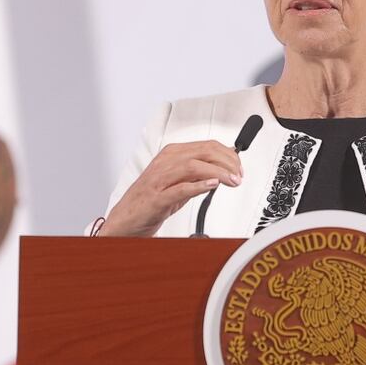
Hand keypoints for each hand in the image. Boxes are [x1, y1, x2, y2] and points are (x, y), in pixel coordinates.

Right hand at [98, 141, 242, 236]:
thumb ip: (200, 172)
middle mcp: (166, 162)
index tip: (239, 167)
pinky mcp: (156, 198)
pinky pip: (179, 188)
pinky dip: (198, 186)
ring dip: (218, 173)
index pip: (207, 146)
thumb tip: (226, 167)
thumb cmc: (152, 199)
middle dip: (227, 163)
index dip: (228, 155)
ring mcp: (160, 179)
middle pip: (204, 152)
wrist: (126, 218)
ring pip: (194, 166)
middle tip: (239, 176)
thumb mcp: (180, 181)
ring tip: (232, 181)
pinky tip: (212, 186)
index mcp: (172, 154)